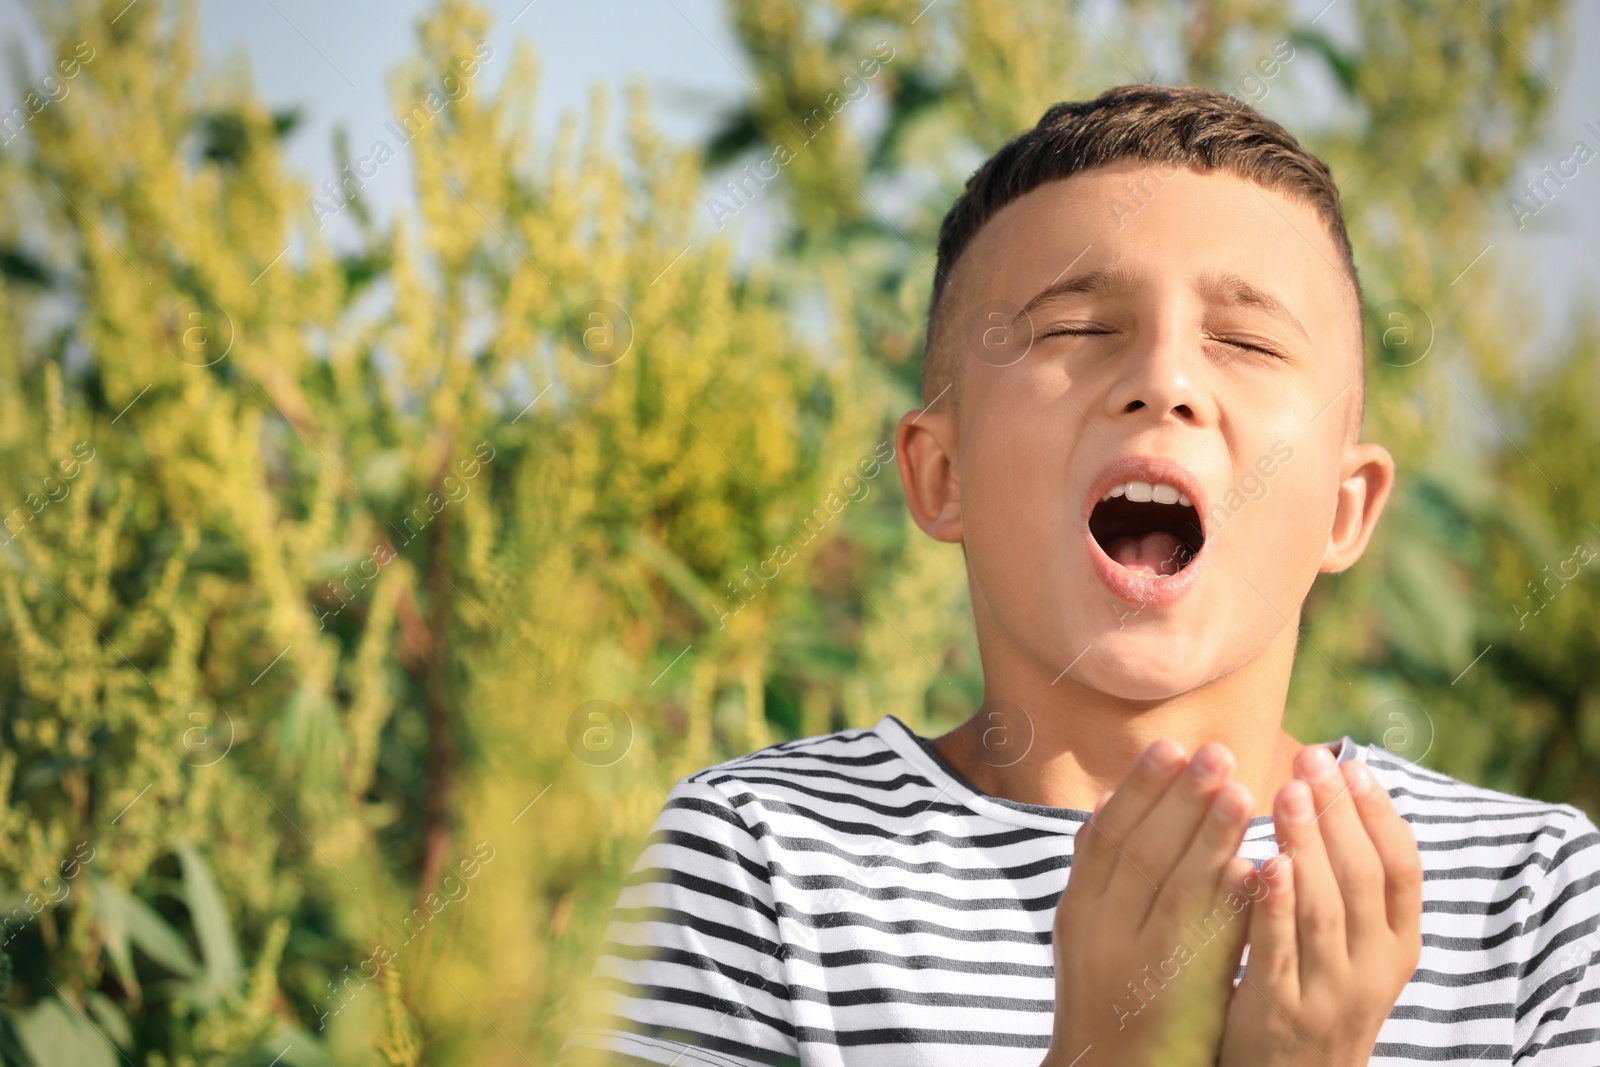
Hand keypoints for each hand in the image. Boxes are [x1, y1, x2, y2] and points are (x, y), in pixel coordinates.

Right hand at [1042, 739, 1258, 1066]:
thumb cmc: (1107, 991)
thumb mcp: (1087, 928)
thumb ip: (1097, 870)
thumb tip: (1104, 799)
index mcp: (1078, 910)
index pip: (1108, 835)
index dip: (1139, 788)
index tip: (1171, 746)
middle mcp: (1101, 933)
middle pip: (1142, 853)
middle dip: (1180, 799)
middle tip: (1216, 753)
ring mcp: (1138, 966)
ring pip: (1175, 891)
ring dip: (1210, 838)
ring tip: (1243, 792)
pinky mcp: (1178, 997)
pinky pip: (1206, 940)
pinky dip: (1229, 900)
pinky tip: (1257, 866)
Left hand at [1218, 746, 1422, 1066]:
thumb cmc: (1314, 989)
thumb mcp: (1351, 945)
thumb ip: (1347, 883)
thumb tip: (1332, 791)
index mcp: (1398, 945)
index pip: (1404, 870)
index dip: (1380, 814)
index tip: (1354, 765)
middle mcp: (1374, 969)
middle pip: (1365, 879)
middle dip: (1338, 813)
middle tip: (1310, 761)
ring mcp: (1331, 993)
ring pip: (1326, 909)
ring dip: (1308, 845)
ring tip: (1288, 793)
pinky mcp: (1280, 1012)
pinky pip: (1280, 951)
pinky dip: (1274, 905)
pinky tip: (1262, 862)